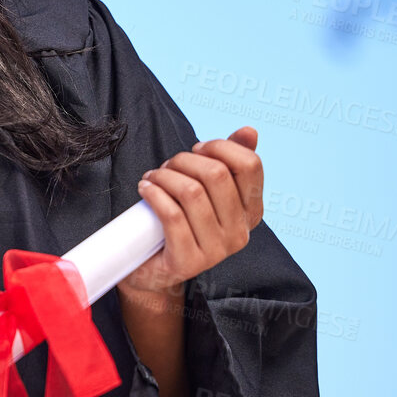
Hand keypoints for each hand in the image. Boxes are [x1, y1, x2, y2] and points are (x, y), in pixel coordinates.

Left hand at [119, 125, 263, 307]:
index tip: (197, 149)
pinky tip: (145, 189)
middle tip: (167, 167)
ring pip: (191, 193)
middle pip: (216, 175)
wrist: (152, 266)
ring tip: (153, 178)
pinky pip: (172, 216)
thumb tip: (249, 130)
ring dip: (165, 176)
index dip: (219, 147)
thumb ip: (229, 159)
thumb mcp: (206, 188)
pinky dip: (154, 194)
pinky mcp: (189, 262)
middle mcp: (240, 233)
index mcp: (252, 212)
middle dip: (184, 160)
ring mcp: (216, 251)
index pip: (250, 165)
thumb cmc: (180, 218)